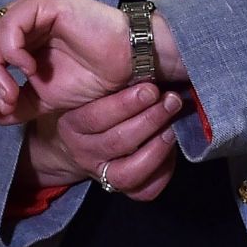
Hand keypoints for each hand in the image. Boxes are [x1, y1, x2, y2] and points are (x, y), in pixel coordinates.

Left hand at [0, 0, 130, 122]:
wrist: (126, 67)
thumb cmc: (89, 78)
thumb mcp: (40, 100)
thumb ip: (7, 105)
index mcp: (18, 36)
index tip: (2, 110)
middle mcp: (22, 17)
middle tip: (6, 103)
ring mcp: (32, 6)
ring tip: (13, 92)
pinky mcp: (45, 1)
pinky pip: (11, 22)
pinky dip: (12, 50)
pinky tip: (30, 69)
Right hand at [20, 84, 181, 200]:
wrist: (76, 139)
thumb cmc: (94, 100)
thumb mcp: (92, 88)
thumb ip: (111, 79)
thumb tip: (145, 55)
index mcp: (72, 123)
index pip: (97, 116)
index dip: (127, 103)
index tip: (152, 88)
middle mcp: (82, 151)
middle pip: (118, 141)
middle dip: (150, 119)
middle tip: (172, 101)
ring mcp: (100, 174)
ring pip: (129, 172)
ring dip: (157, 148)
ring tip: (173, 127)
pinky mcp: (120, 189)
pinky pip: (143, 191)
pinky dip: (162, 173)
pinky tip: (172, 151)